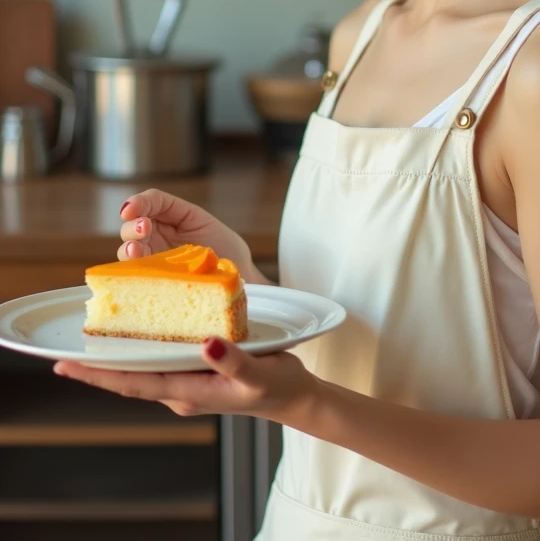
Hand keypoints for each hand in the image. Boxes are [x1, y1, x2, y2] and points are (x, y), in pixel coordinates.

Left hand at [53, 337, 317, 425]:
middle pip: (129, 375)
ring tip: (89, 335)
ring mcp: (186, 380)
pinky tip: (134, 329)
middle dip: (96, 365)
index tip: (64, 365)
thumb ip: (232, 359)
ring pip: (143, 366)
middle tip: (62, 349)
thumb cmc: (277, 385)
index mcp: (188, 391)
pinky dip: (142, 345)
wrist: (293, 395)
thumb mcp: (258, 372)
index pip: (132, 382)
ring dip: (117, 353)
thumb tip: (206, 343)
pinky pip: (160, 358)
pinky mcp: (195, 368)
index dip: (97, 374)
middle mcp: (180, 388)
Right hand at [118, 189, 255, 281]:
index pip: (150, 203)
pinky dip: (132, 269)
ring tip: (134, 251)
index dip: (138, 203)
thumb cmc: (224, 246)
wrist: (239, 274)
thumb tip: (153, 215)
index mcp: (170, 215)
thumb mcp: (202, 222)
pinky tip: (135, 267)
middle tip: (143, 228)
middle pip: (133, 225)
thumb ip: (180, 214)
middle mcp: (158, 234)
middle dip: (133, 226)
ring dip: (128, 247)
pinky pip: (137, 273)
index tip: (130, 210)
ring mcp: (155, 256)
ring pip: (129, 248)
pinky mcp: (156, 278)